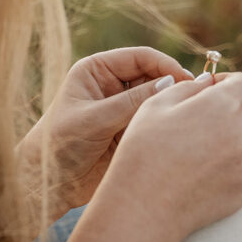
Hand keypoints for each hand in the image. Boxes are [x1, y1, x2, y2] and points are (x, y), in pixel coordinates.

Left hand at [18, 47, 192, 218]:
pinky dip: (165, 124)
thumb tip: (171, 83)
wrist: (49, 183)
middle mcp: (112, 86)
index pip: (140, 57)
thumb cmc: (59, 144)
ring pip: (157, 100)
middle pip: (153, 76)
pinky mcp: (130, 130)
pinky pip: (154, 121)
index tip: (184, 79)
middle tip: (192, 98)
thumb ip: (132, 102)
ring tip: (185, 115)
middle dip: (172, 85)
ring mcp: (123, 108)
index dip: (165, 65)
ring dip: (169, 106)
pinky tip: (176, 132)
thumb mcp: (95, 119)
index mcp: (97, 70)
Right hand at [89, 71, 241, 241]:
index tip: (213, 92)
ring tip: (196, 154)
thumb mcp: (155, 106)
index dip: (230, 84)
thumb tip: (209, 82)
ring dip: (233, 140)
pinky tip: (199, 174)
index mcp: (222, 105)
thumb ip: (189, 86)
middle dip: (235, 112)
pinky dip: (229, 166)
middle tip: (204, 124)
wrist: (144, 208)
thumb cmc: (143, 152)